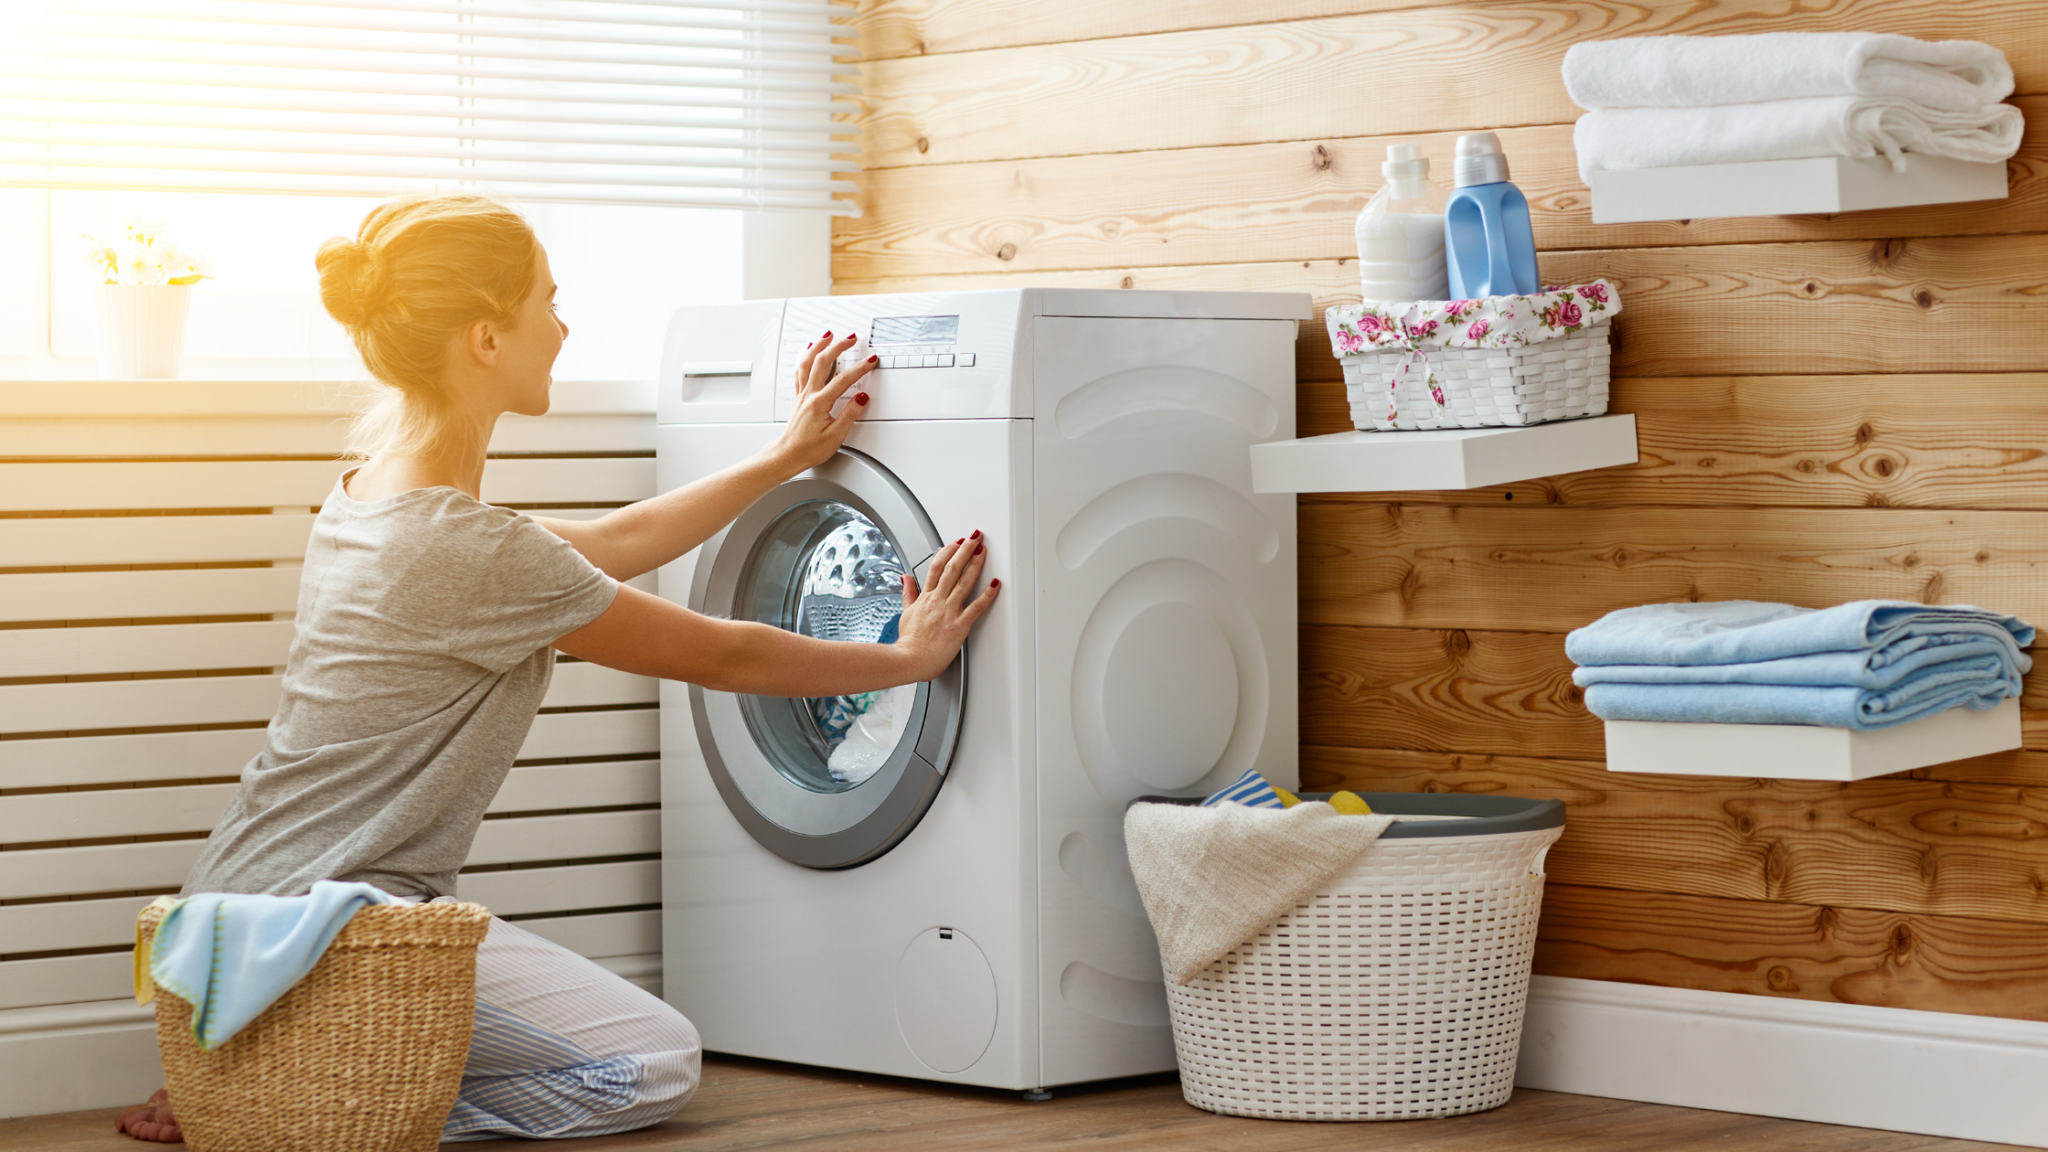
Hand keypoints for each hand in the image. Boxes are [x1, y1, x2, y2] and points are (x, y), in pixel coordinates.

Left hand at [770, 330, 873, 473]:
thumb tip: (862, 399)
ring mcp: (802, 394)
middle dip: (838, 346)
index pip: (843, 380)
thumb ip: (850, 414)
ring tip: (829, 335)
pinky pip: (800, 370)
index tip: (870, 360)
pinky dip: (805, 356)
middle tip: (851, 338)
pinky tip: (809, 350)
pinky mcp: (799, 397)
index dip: (860, 368)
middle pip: (823, 362)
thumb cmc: (809, 449)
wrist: (788, 454)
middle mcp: (809, 395)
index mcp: (820, 403)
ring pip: (808, 362)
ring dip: (819, 345)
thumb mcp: (836, 436)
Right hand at [896, 532, 999, 679]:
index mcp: (925, 598)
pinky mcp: (959, 625)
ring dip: (975, 564)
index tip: (956, 542)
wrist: (909, 660)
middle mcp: (938, 601)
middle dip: (964, 549)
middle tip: (975, 537)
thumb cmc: (909, 643)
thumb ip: (908, 593)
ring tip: (983, 550)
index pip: (936, 567)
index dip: (948, 551)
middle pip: (952, 568)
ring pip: (964, 582)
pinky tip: (995, 583)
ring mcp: (949, 612)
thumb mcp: (905, 613)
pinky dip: (987, 594)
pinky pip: (976, 607)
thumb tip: (906, 578)